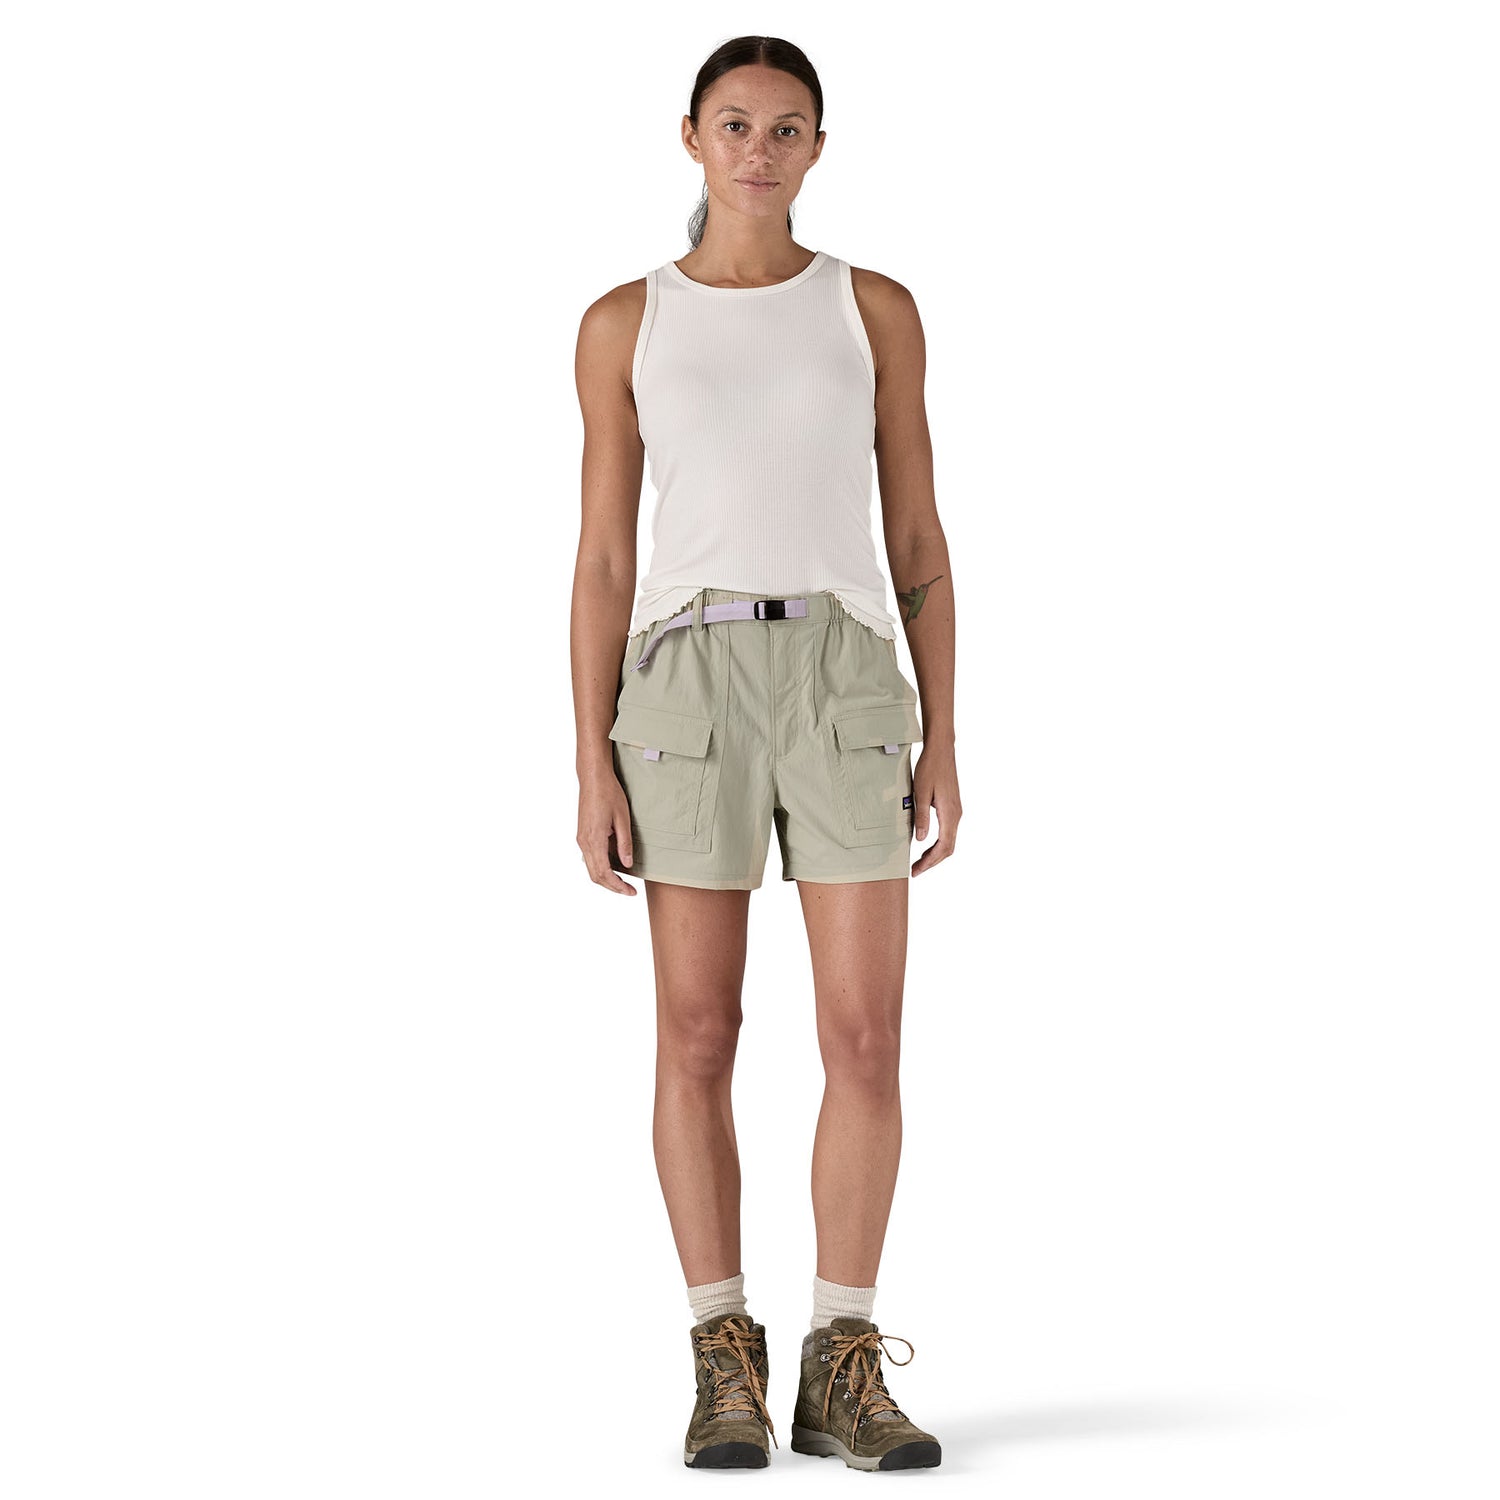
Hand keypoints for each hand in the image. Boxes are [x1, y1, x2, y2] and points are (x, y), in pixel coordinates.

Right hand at [577, 770, 637, 894]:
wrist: (593, 777)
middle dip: (612, 886)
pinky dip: (601, 867)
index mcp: (594, 839)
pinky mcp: (582, 834)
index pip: (604, 873)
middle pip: (595, 875)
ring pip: (591, 868)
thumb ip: (624, 844)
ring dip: (606, 878)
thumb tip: (627, 865)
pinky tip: (615, 865)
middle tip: (629, 891)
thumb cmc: (609, 793)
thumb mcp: (623, 818)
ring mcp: (581, 838)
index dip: (618, 886)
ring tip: (624, 882)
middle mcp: (584, 842)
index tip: (631, 892)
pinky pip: (590, 857)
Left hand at [911, 743, 959, 876]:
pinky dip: (938, 843)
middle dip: (932, 862)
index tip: (916, 870)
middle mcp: (956, 815)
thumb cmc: (929, 768)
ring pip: (949, 841)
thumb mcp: (920, 792)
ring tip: (919, 861)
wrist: (941, 750)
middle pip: (948, 848)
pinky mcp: (952, 807)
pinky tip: (926, 845)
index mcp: (950, 814)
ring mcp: (956, 811)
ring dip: (935, 854)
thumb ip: (921, 817)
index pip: (943, 847)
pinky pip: (948, 832)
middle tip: (915, 870)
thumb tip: (920, 840)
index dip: (929, 862)